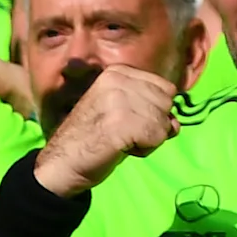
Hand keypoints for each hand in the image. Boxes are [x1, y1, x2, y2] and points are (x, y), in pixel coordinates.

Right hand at [32, 63, 175, 196]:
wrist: (60, 164)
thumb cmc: (91, 140)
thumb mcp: (119, 111)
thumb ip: (148, 108)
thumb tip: (176, 124)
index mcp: (117, 72)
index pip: (165, 88)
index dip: (153, 111)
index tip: (127, 122)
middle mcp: (119, 80)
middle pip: (167, 103)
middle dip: (153, 124)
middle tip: (124, 134)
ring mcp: (120, 100)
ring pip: (163, 122)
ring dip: (148, 139)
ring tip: (121, 142)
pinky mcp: (122, 122)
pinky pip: (157, 137)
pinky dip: (145, 150)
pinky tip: (122, 149)